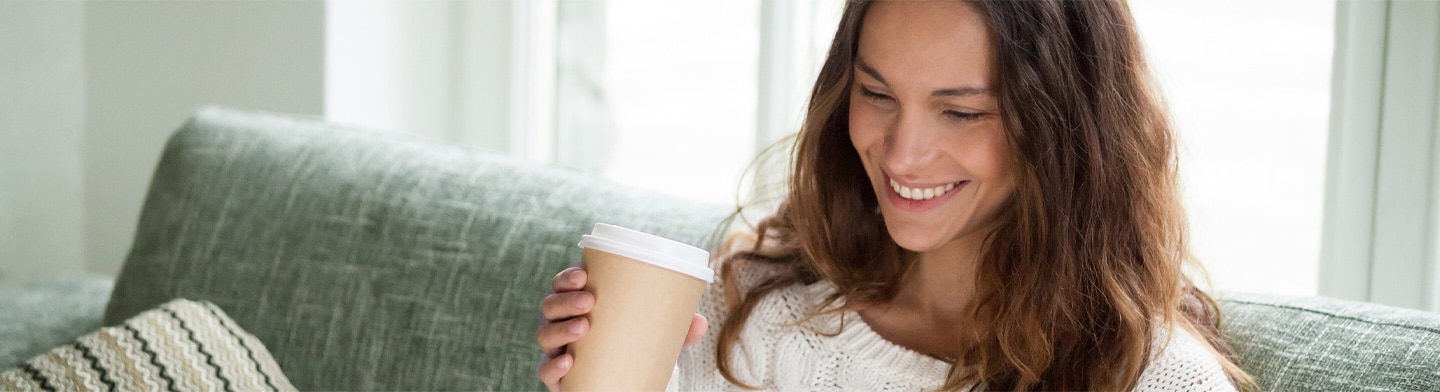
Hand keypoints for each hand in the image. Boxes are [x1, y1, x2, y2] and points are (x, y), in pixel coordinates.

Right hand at [536, 267, 709, 390]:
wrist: (620, 379)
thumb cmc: (632, 342)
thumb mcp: (652, 330)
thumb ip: (674, 325)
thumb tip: (700, 323)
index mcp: (578, 303)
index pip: (562, 284)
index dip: (567, 277)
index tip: (583, 275)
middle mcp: (560, 323)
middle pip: (550, 306)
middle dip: (565, 300)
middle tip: (590, 301)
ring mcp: (555, 349)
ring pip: (544, 334)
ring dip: (560, 329)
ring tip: (583, 328)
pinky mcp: (557, 376)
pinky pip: (545, 370)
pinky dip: (553, 366)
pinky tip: (568, 362)